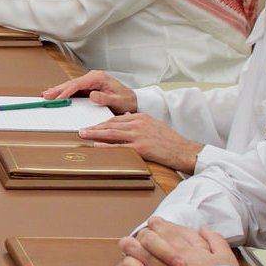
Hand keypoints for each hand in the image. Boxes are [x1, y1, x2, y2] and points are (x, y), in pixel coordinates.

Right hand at [43, 69, 136, 111]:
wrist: (133, 101)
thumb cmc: (126, 100)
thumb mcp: (117, 100)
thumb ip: (105, 98)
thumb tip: (92, 95)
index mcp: (99, 78)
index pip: (79, 83)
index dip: (67, 90)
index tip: (59, 97)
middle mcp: (93, 77)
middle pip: (72, 83)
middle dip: (58, 89)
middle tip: (46, 95)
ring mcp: (90, 82)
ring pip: (71, 86)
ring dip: (59, 90)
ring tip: (47, 95)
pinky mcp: (89, 88)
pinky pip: (74, 89)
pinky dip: (64, 92)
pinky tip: (56, 94)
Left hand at [77, 113, 203, 172]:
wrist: (185, 150)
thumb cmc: (170, 140)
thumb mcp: (154, 124)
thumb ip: (139, 120)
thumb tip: (126, 115)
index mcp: (141, 117)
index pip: (117, 118)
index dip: (102, 122)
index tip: (92, 125)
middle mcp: (138, 124)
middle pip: (111, 124)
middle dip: (94, 127)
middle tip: (81, 130)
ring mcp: (139, 135)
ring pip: (112, 133)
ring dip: (95, 134)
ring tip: (83, 135)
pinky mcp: (140, 148)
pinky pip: (119, 147)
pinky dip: (105, 145)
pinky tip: (96, 145)